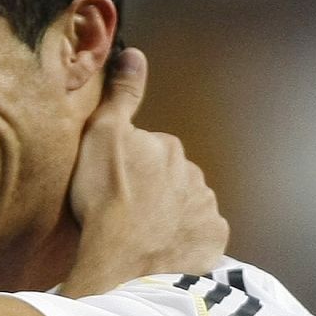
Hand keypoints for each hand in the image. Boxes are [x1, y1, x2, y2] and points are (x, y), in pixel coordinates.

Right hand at [62, 49, 227, 296]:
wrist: (122, 260)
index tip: (113, 181)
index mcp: (168, 147)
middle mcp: (195, 174)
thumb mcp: (102, 136)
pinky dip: (184, 240)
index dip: (129, 164)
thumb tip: (134, 54)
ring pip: (187, 206)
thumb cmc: (106, 198)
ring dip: (169, 215)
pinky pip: (199, 236)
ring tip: (141, 233)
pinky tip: (162, 249)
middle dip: (155, 188)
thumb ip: (122, 96)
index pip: (150, 149)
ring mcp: (207, 209)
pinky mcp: (212, 241)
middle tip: (125, 209)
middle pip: (172, 177)